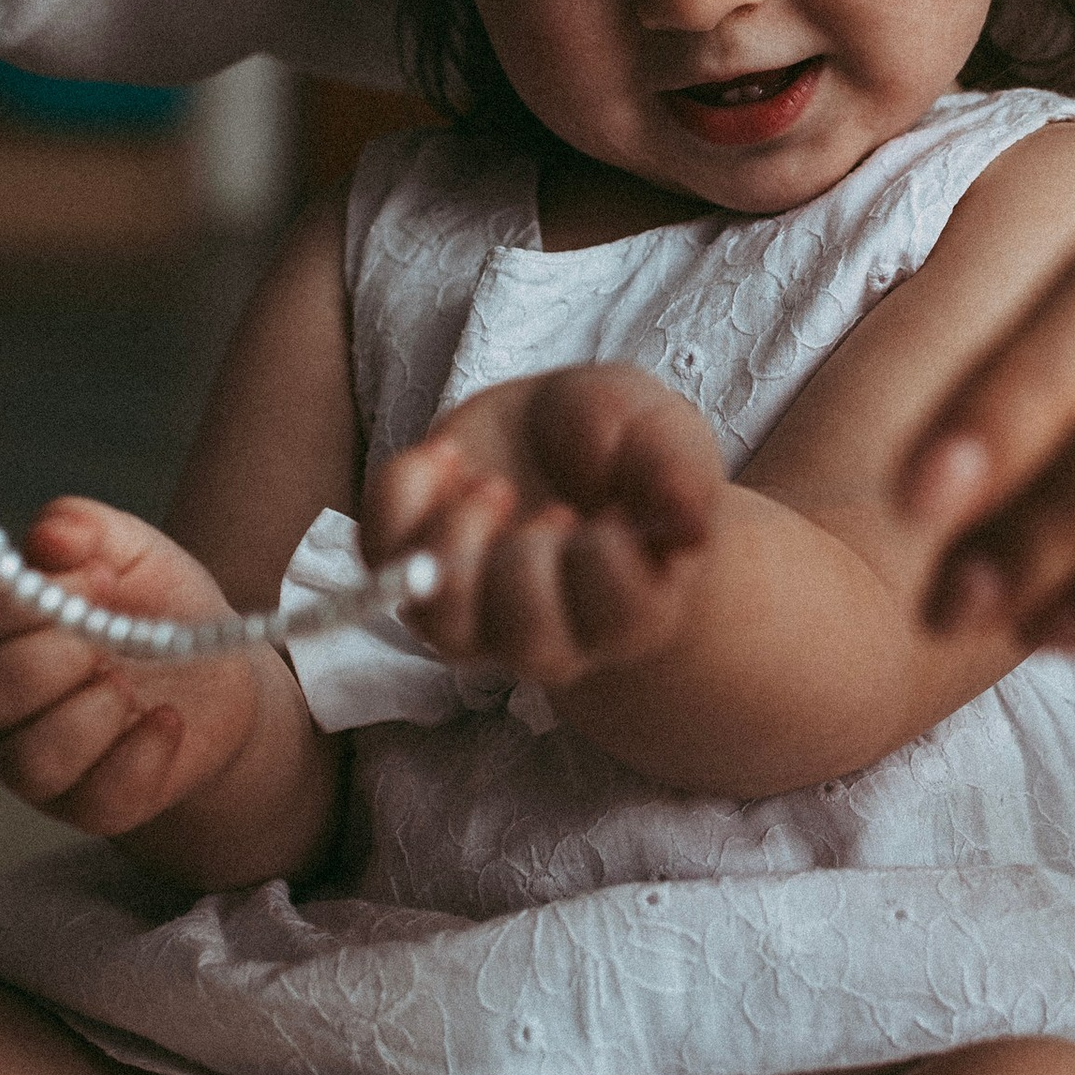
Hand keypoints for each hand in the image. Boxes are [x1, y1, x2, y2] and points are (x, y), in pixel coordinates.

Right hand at [0, 499, 263, 836]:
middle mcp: (1, 698)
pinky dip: (139, 757)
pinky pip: (93, 800)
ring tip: (131, 688)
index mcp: (1, 627)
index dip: (35, 596)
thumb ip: (87, 529)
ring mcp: (36, 757)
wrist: (225, 680)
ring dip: (89, 717)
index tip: (104, 577)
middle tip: (111, 643)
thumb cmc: (161, 610)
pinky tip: (167, 722)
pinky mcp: (87, 803)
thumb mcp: (137, 553)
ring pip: (26, 760)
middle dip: (53, 661)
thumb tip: (46, 535)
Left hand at [364, 365, 720, 688]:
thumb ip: (676, 470)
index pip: (622, 615)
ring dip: (458, 543)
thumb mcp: (662, 433)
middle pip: (531, 641)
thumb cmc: (626, 448)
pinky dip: (401, 500)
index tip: (610, 511)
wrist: (565, 434)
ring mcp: (479, 617)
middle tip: (551, 507)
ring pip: (448, 625)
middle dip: (530, 560)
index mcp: (635, 606)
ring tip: (488, 486)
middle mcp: (558, 633)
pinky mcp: (419, 577)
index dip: (607, 558)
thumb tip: (691, 526)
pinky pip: (382, 565)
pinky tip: (445, 459)